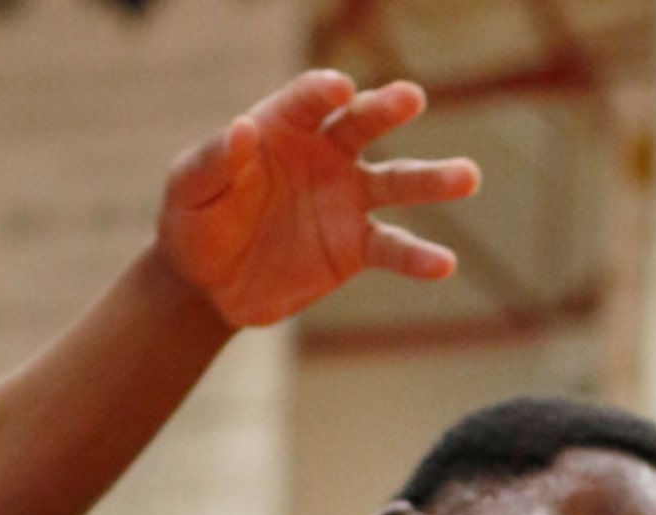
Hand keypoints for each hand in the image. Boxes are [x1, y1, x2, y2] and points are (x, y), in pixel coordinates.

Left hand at [159, 70, 479, 328]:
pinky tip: (443, 265)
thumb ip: (211, 161)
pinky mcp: (354, 247)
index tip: (338, 91)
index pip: (310, 98)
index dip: (323, 92)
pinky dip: (417, 257)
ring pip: (397, 181)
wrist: (205, 284)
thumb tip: (240, 131)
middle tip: (411, 98)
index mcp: (284, 126)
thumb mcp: (187, 191)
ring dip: (432, 179)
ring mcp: (347, 198)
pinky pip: (391, 247)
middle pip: (364, 123)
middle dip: (386, 109)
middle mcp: (326, 153)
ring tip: (468, 177)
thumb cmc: (194, 223)